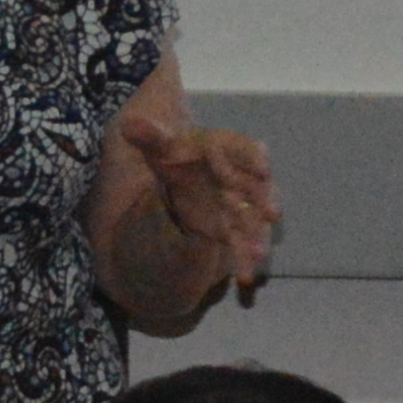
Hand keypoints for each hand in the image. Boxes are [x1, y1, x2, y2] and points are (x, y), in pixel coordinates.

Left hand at [119, 104, 282, 298]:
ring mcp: (234, 202)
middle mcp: (232, 174)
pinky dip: (242, 258)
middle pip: (252, 185)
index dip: (252, 156)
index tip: (263, 168)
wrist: (178, 177)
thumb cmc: (173, 156)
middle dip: (263, 198)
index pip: (238, 147)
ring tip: (259, 253)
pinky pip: (239, 241)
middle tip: (272, 213)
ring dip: (255, 234)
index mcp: (217, 148)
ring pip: (248, 217)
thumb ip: (149, 138)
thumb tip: (130, 124)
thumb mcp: (158, 148)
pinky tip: (245, 278)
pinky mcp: (229, 225)